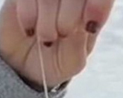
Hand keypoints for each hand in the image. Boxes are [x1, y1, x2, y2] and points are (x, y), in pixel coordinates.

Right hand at [0, 0, 115, 88]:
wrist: (22, 65)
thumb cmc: (55, 60)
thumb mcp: (73, 61)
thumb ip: (80, 44)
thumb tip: (80, 23)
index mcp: (91, 9)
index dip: (99, 6)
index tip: (89, 26)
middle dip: (70, 16)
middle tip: (62, 35)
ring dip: (48, 19)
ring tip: (45, 39)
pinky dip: (28, 13)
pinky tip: (29, 30)